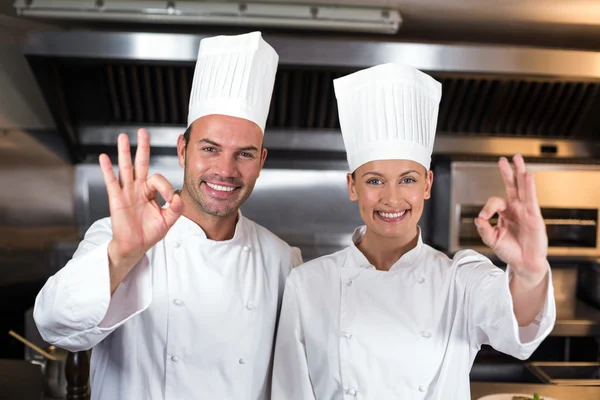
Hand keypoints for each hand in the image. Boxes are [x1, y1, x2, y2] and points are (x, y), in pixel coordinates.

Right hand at [99, 129, 182, 279]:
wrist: (136, 246)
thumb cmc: (150, 232)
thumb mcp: (168, 220)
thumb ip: (176, 208)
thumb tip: (178, 196)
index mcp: (150, 191)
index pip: (159, 179)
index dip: (167, 187)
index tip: (170, 199)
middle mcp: (138, 188)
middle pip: (140, 163)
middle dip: (142, 147)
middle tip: (142, 132)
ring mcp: (126, 192)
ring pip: (125, 168)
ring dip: (124, 152)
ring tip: (122, 137)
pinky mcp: (116, 199)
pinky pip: (111, 182)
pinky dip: (107, 169)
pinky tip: (104, 158)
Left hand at [474, 154, 547, 284]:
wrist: (523, 263)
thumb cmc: (509, 251)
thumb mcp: (492, 240)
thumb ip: (484, 229)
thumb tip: (478, 219)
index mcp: (504, 213)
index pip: (495, 202)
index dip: (487, 208)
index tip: (484, 218)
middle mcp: (515, 209)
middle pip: (511, 186)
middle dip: (507, 172)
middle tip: (503, 159)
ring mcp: (525, 211)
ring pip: (522, 188)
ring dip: (520, 173)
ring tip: (518, 159)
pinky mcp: (534, 216)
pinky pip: (531, 199)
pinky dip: (529, 187)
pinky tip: (527, 176)